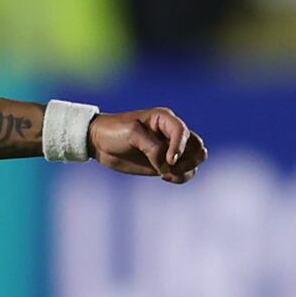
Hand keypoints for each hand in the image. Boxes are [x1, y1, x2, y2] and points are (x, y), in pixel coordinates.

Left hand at [89, 108, 207, 183]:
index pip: (182, 132)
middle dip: (188, 159)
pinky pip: (184, 171)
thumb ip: (152, 148)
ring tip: (166, 174)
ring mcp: (171, 149)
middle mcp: (172, 133)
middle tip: (169, 166)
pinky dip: (181, 176)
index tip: (168, 161)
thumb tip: (167, 165)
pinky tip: (165, 177)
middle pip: (197, 146)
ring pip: (195, 160)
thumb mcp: (132, 134)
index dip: (179, 147)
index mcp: (165, 119)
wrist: (98, 143)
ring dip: (186, 169)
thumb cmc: (114, 131)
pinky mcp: (165, 164)